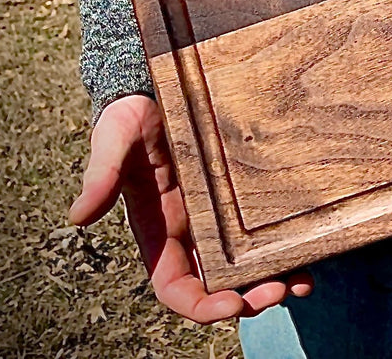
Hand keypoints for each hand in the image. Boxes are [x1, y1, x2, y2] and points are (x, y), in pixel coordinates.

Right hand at [69, 94, 312, 322]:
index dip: (201, 305)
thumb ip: (100, 177)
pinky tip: (313, 247)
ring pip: (249, 264)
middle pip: (221, 285)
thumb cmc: (128, 117)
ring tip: (304, 282)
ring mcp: (221, 215)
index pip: (176, 287)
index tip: (231, 305)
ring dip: (276, 280)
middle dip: (249, 298)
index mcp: (158, 233)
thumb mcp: (113, 141)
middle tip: (281, 291)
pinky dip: (288, 244)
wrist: (153, 85)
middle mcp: (192, 233)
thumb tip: (78, 218)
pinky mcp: (244, 192)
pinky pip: (267, 228)